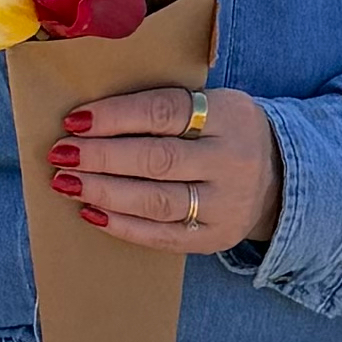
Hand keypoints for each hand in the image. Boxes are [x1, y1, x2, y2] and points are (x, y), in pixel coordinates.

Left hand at [48, 86, 282, 258]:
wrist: (281, 177)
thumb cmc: (224, 133)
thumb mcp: (213, 104)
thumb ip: (165, 107)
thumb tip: (91, 117)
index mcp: (228, 116)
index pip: (163, 112)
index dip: (115, 116)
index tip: (76, 120)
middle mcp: (231, 160)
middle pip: (157, 160)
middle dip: (101, 157)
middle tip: (61, 154)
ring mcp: (225, 204)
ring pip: (156, 201)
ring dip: (104, 192)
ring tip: (67, 183)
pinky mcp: (214, 237)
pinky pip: (161, 235)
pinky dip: (122, 225)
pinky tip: (91, 213)